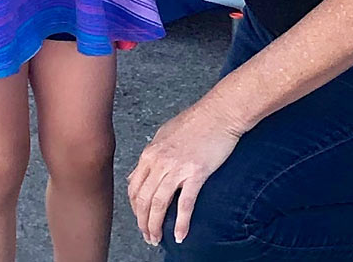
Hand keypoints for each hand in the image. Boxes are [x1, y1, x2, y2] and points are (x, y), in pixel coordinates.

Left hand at [126, 99, 243, 246]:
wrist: (218, 114)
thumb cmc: (194, 122)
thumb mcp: (163, 135)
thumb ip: (149, 156)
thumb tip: (135, 175)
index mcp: (150, 153)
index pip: (134, 187)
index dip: (134, 207)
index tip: (139, 219)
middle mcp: (159, 161)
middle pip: (143, 199)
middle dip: (143, 222)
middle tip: (147, 236)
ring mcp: (177, 168)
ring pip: (159, 204)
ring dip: (156, 226)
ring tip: (157, 239)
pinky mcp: (196, 174)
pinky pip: (185, 204)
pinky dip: (181, 223)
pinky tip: (180, 236)